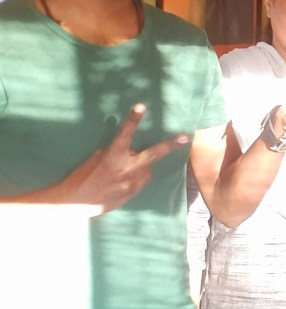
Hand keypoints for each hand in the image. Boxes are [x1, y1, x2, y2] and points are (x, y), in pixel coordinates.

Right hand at [59, 104, 188, 216]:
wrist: (76, 202)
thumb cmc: (83, 176)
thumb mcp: (96, 158)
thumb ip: (115, 152)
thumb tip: (128, 150)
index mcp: (113, 155)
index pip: (125, 133)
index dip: (133, 119)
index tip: (141, 106)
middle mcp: (126, 168)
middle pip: (154, 154)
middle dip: (170, 145)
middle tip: (185, 137)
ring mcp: (132, 182)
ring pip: (147, 169)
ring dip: (140, 166)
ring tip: (122, 171)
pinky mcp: (134, 192)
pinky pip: (142, 180)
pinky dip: (137, 177)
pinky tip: (123, 180)